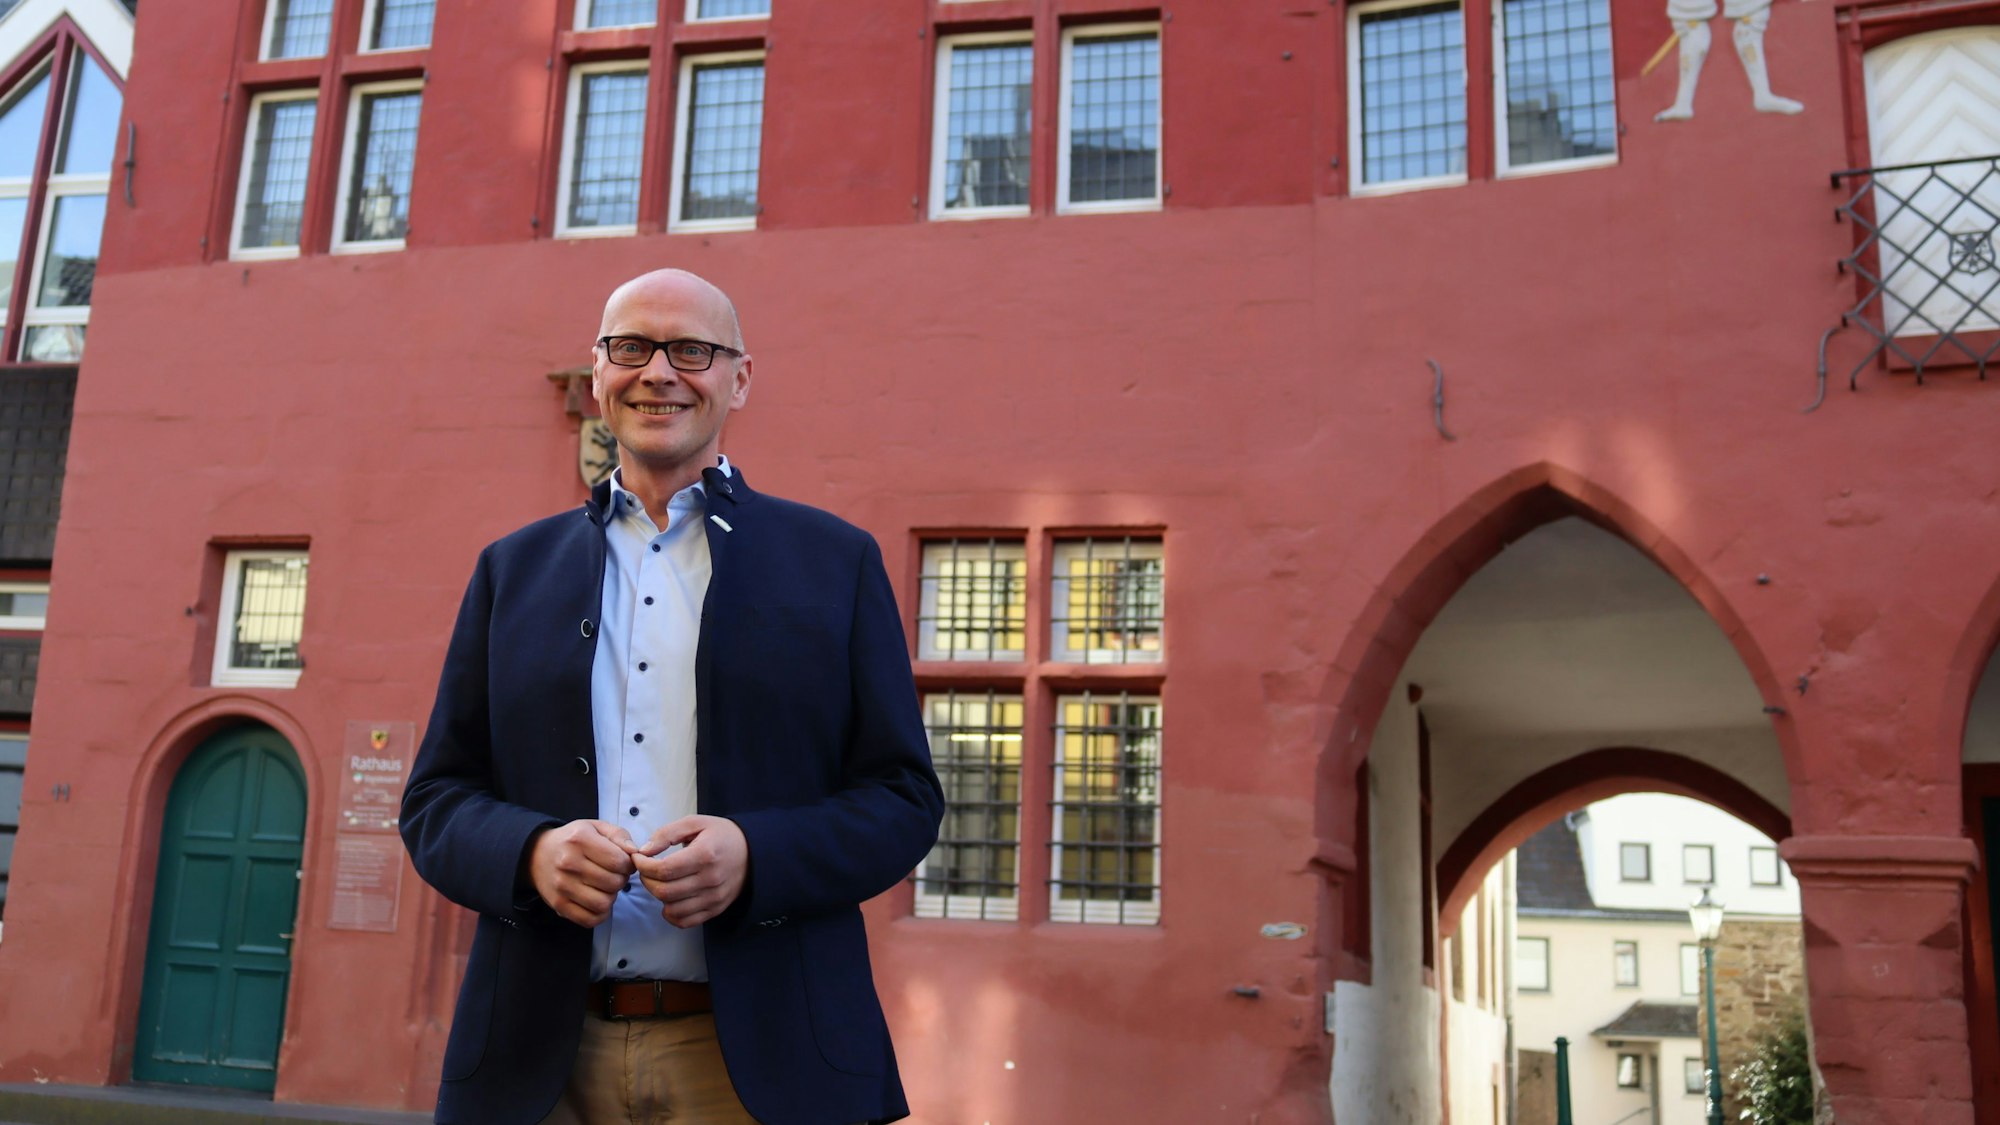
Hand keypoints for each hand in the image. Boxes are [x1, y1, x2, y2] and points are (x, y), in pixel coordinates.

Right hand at [527, 820, 638, 926]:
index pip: (618, 861)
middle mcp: (569, 863)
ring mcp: (562, 886)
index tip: (623, 863)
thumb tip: (635, 852)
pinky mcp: (558, 904)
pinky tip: (597, 900)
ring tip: (604, 887)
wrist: (536, 854)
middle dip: (621, 880)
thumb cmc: (572, 841)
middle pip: (613, 883)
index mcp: (580, 840)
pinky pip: (590, 919)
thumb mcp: (595, 827)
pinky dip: (599, 914)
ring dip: (611, 897)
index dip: (628, 864)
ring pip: (603, 903)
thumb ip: (619, 835)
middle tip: (614, 875)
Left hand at [632, 815, 749, 927]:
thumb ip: (667, 833)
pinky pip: (685, 921)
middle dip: (647, 880)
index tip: (639, 858)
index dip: (644, 866)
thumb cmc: (722, 835)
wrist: (753, 852)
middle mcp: (710, 879)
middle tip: (646, 870)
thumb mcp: (695, 823)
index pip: (663, 869)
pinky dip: (671, 914)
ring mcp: (714, 897)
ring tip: (660, 882)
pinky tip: (670, 900)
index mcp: (704, 855)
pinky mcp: (716, 909)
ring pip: (672, 909)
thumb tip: (644, 850)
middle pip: (664, 891)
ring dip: (658, 897)